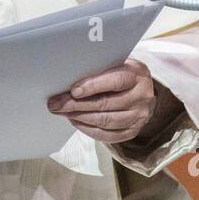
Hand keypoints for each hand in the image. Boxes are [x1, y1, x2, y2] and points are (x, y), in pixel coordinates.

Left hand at [46, 59, 160, 144]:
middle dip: (77, 105)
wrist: (143, 92)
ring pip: (106, 121)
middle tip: (56, 104)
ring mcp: (138, 116)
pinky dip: (88, 129)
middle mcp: (141, 96)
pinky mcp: (133, 131)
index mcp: (137, 74)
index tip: (73, 91)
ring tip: (63, 112)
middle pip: (106, 103)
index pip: (115, 81)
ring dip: (80, 117)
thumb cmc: (122, 74)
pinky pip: (107, 135)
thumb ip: (98, 69)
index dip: (93, 86)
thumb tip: (68, 78)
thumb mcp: (116, 64)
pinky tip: (75, 121)